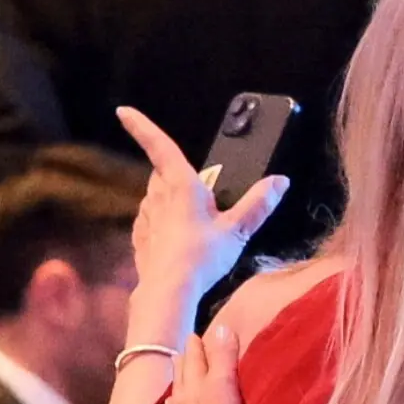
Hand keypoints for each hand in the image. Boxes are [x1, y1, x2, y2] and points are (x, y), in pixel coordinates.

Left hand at [119, 106, 289, 306]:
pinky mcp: (141, 238)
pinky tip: (176, 237)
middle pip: (161, 173)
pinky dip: (161, 221)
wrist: (168, 292)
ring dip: (168, 197)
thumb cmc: (202, 256)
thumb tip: (281, 181)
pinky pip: (150, 220)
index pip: (160, 148)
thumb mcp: (237, 230)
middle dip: (173, 172)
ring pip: (154, 196)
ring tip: (192, 214)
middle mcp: (158, 196)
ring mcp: (145, 218)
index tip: (123, 111)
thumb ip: (258, 204)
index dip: (141, 127)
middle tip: (198, 185)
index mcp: (181, 186)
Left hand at [167, 326, 247, 403]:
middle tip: (182, 353)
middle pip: (181, 381)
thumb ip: (223, 357)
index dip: (196, 348)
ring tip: (175, 388)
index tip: (196, 336)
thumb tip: (221, 326)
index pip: (193, 361)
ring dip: (177, 393)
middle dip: (183, 366)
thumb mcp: (225, 385)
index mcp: (192, 388)